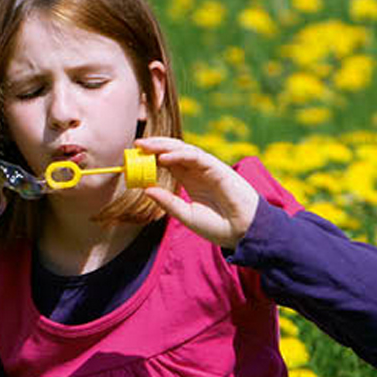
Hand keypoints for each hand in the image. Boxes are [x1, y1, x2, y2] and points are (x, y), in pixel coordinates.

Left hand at [134, 136, 259, 248]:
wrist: (243, 233)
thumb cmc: (218, 226)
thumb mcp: (186, 216)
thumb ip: (168, 202)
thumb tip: (145, 189)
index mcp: (190, 180)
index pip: (168, 163)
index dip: (151, 158)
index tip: (133, 157)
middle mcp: (198, 171)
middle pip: (173, 152)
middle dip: (155, 146)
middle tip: (136, 144)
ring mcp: (208, 168)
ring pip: (184, 149)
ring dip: (164, 146)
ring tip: (145, 146)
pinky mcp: (218, 168)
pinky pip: (197, 157)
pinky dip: (180, 155)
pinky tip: (164, 158)